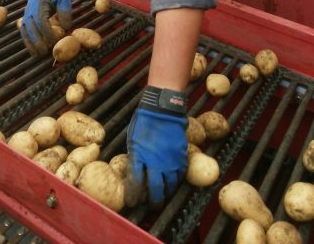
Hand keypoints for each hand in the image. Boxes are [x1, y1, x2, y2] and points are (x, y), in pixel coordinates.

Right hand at [21, 0, 71, 55]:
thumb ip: (65, 10)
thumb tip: (66, 27)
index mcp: (40, 6)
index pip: (42, 22)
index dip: (47, 33)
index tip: (54, 41)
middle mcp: (30, 12)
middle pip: (32, 29)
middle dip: (38, 42)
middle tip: (45, 52)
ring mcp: (26, 16)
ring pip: (26, 32)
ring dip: (31, 44)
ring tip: (38, 55)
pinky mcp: (24, 20)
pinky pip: (23, 33)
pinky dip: (27, 42)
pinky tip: (32, 51)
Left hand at [125, 87, 187, 207]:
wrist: (162, 108)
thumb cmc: (144, 120)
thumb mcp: (133, 138)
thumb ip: (135, 156)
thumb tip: (135, 169)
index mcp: (139, 157)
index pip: (135, 184)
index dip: (133, 196)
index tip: (132, 202)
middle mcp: (155, 162)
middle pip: (155, 189)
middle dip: (152, 201)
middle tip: (151, 204)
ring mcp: (169, 160)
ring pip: (170, 185)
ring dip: (165, 192)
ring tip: (162, 194)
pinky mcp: (181, 156)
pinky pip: (180, 174)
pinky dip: (176, 180)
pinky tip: (172, 181)